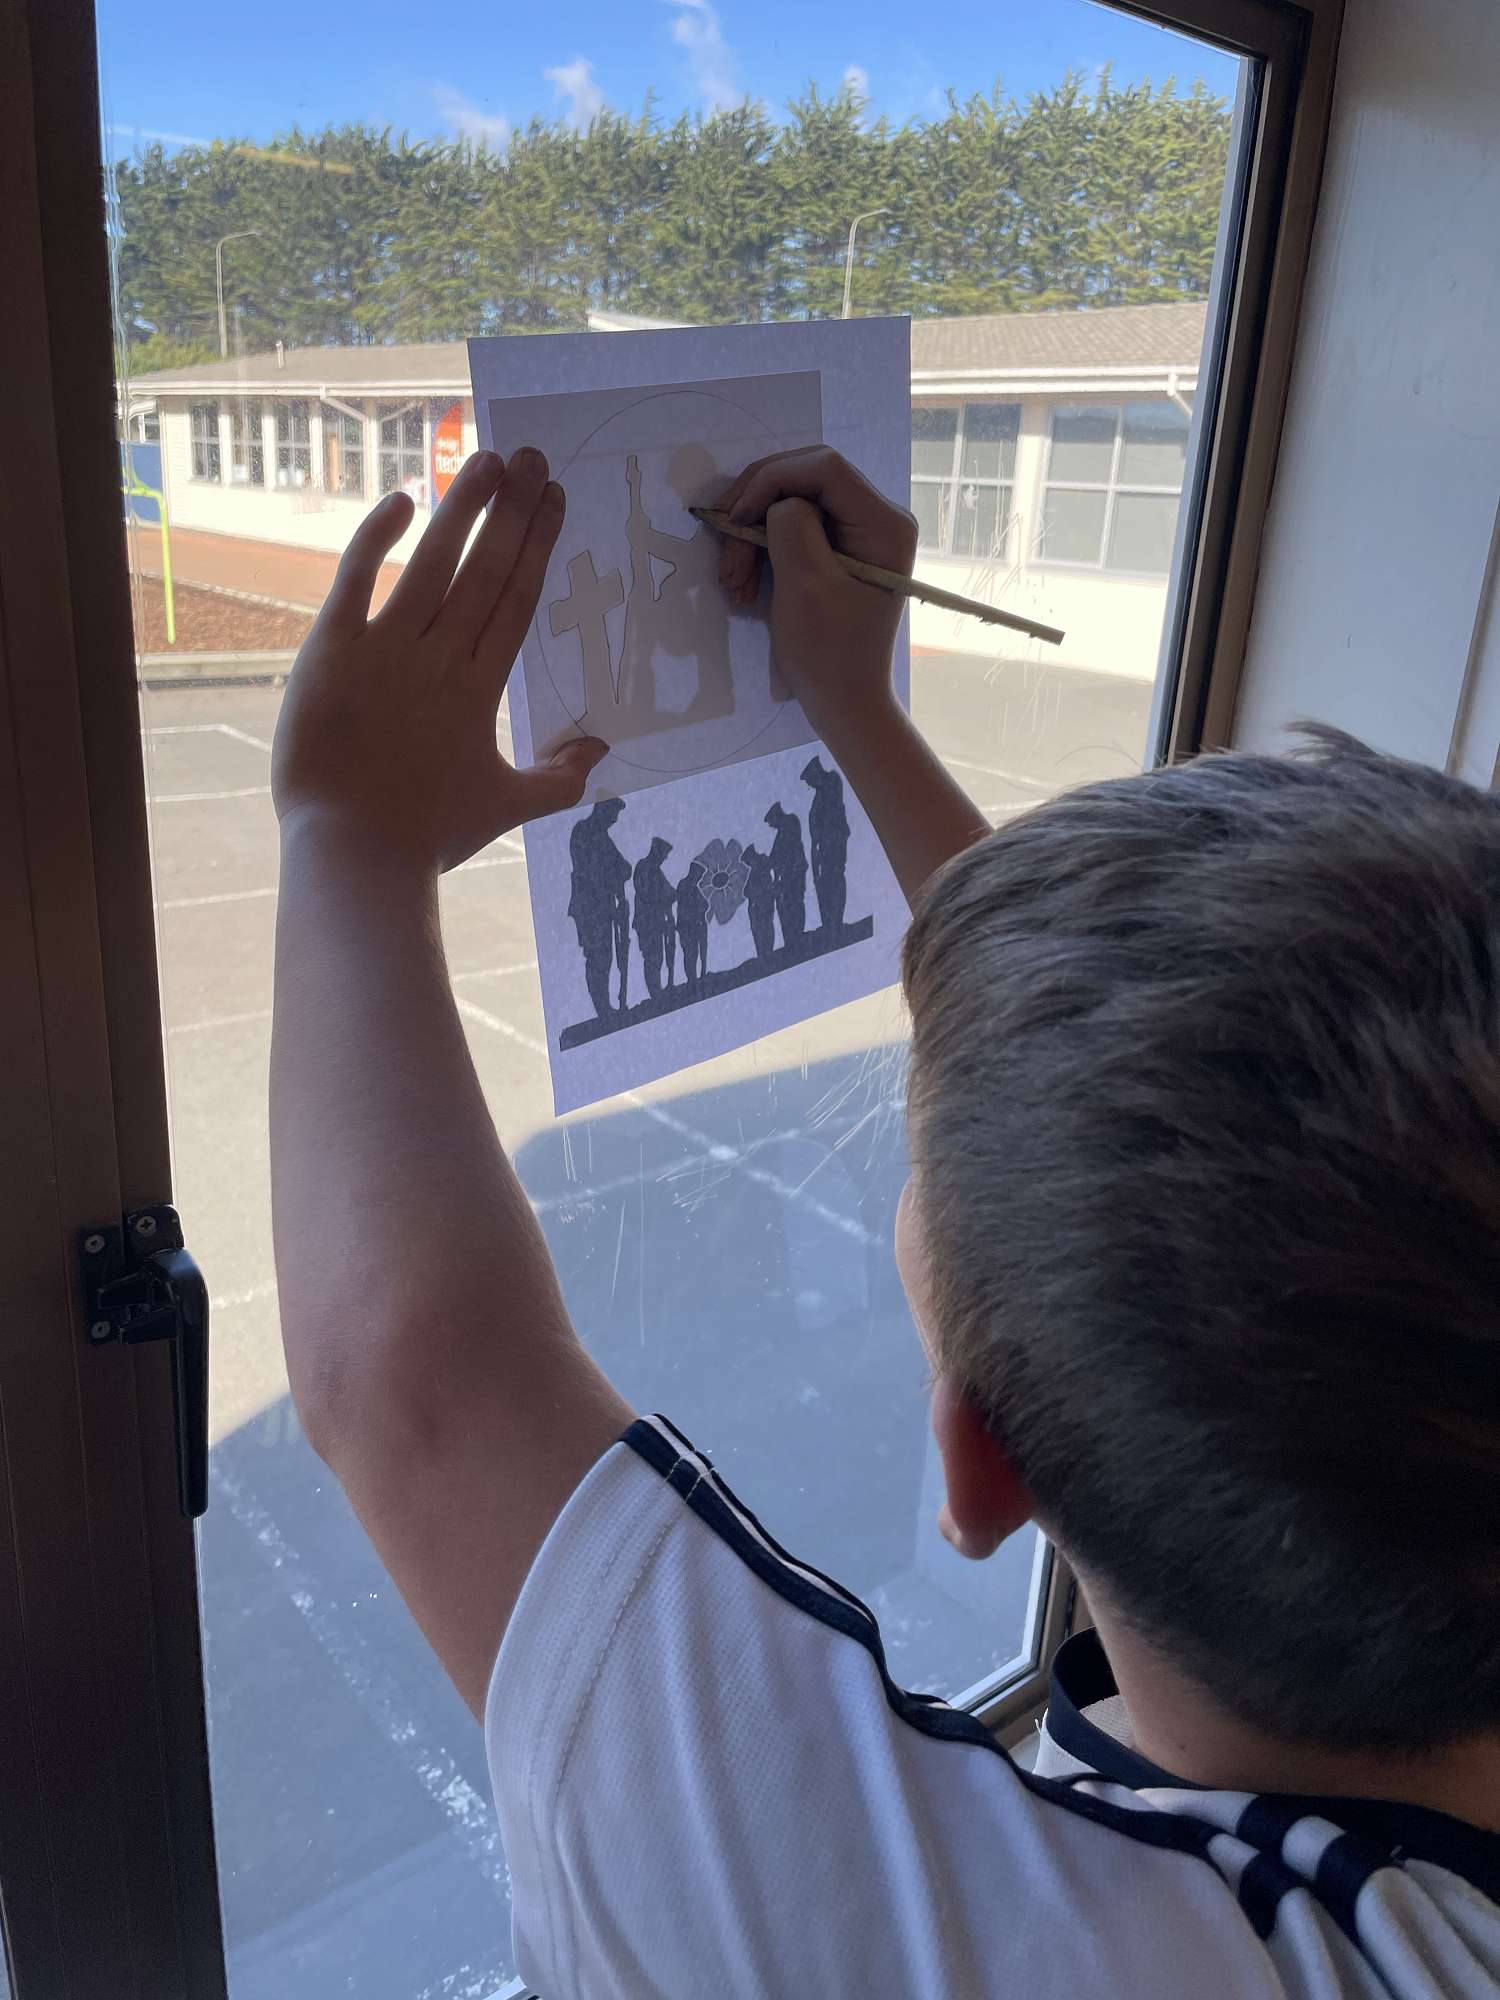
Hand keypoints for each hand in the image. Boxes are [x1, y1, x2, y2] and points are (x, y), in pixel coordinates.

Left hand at [273, 449, 605, 873]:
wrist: (354, 854)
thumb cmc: (426, 836)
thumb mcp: (502, 807)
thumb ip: (557, 779)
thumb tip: (600, 749)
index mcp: (480, 688)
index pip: (516, 600)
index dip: (537, 545)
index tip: (554, 498)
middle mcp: (441, 658)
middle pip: (485, 571)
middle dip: (512, 510)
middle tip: (532, 457)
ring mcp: (387, 651)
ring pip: (434, 563)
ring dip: (463, 508)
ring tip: (486, 459)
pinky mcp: (331, 651)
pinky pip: (357, 579)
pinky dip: (378, 537)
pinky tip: (403, 500)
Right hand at [714, 446, 917, 738]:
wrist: (844, 704)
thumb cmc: (831, 654)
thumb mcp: (807, 586)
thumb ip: (792, 527)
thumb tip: (775, 503)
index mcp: (885, 524)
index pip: (823, 467)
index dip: (771, 479)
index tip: (735, 518)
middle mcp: (877, 518)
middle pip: (804, 480)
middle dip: (756, 512)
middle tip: (726, 555)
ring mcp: (857, 534)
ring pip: (790, 505)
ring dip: (751, 538)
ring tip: (732, 584)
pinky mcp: (836, 550)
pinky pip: (791, 530)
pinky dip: (761, 552)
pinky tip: (744, 586)